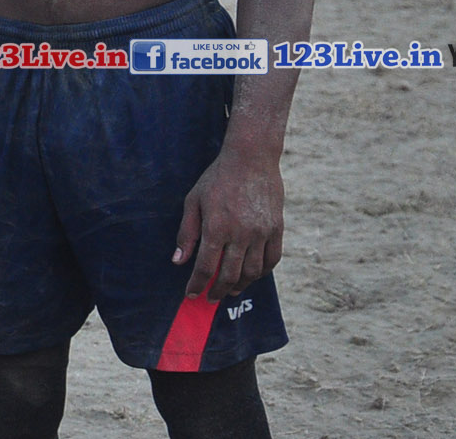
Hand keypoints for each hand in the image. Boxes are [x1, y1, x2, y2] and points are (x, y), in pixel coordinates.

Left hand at [172, 145, 283, 300]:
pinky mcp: (277, 229)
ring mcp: (261, 232)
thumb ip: (187, 233)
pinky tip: (251, 275)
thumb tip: (178, 261)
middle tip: (210, 298)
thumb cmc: (217, 178)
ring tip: (230, 290)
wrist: (251, 158)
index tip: (191, 295)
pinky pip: (272, 260)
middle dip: (217, 291)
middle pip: (229, 275)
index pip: (205, 267)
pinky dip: (261, 272)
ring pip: (252, 272)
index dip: (197, 285)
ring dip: (240, 286)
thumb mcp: (194, 201)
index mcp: (216, 227)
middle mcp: (240, 234)